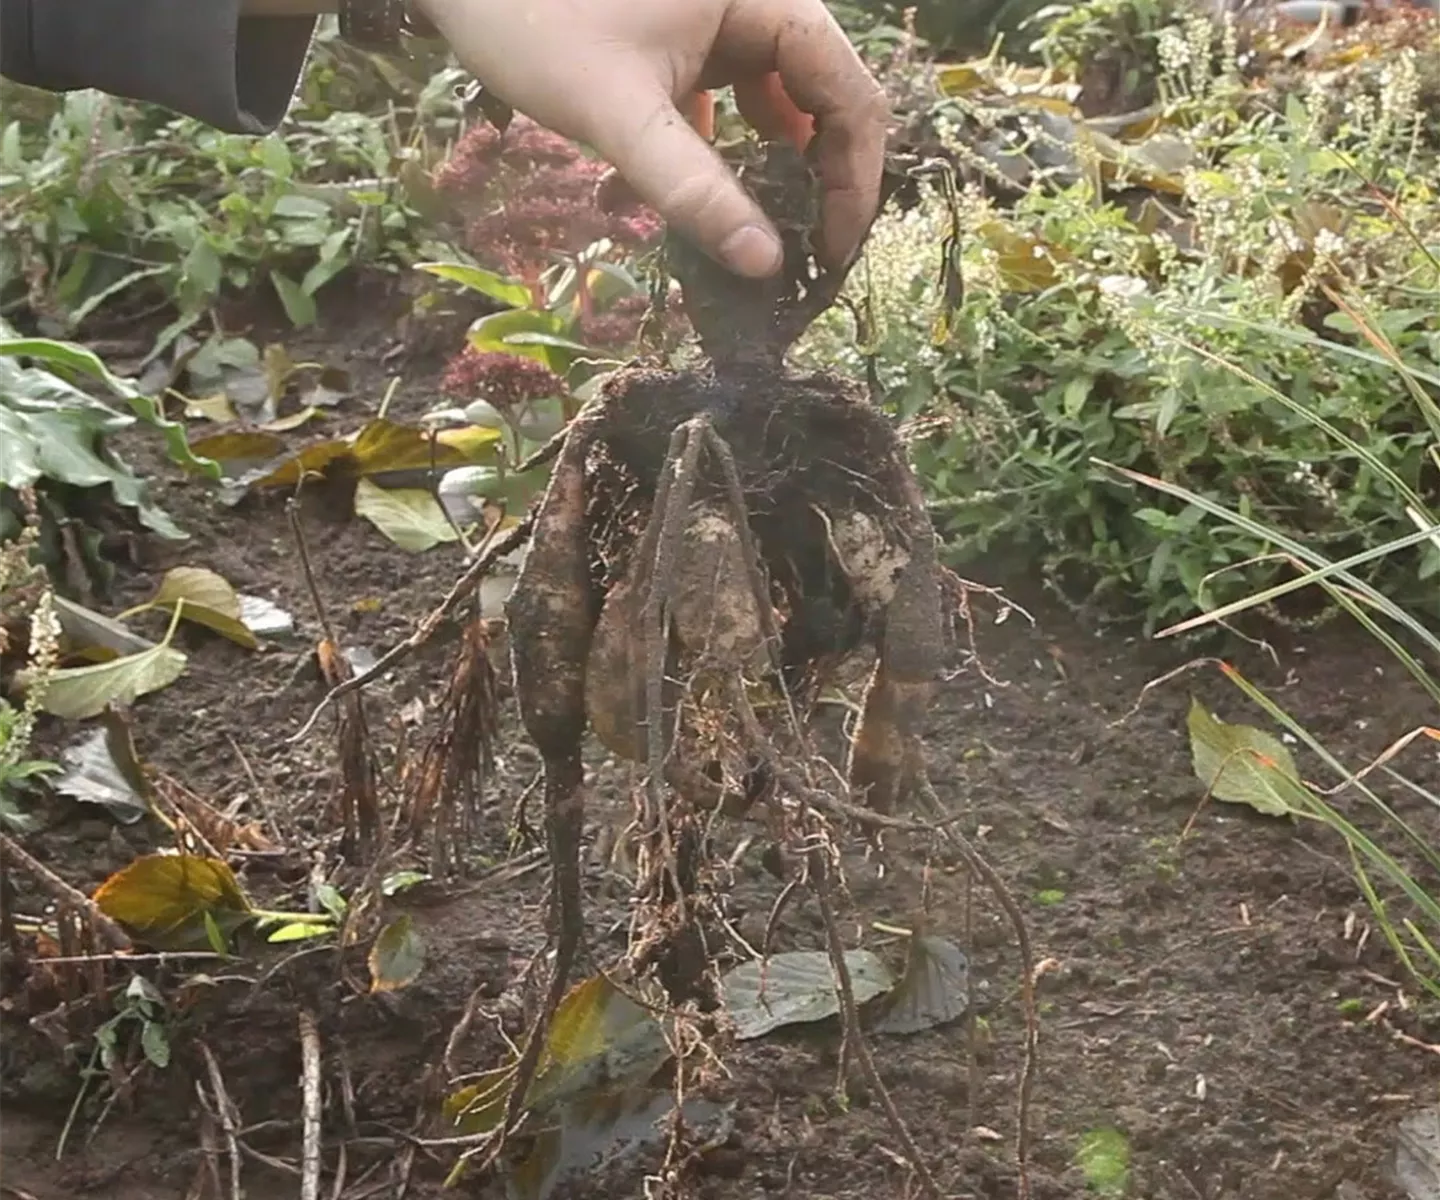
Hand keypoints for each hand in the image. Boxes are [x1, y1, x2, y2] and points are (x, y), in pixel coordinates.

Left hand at [413, 0, 889, 278]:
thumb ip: (694, 190)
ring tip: (751, 243)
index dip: (853, 180)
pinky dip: (716, 154)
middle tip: (800, 262)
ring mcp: (723, 18)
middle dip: (815, 184)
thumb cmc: (530, 17)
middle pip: (823, 100)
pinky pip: (728, 101)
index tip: (831, 256)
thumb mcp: (618, 114)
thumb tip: (766, 267)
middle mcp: (758, 1)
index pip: (849, 94)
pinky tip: (680, 205)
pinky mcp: (687, 37)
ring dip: (766, 176)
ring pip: (777, 105)